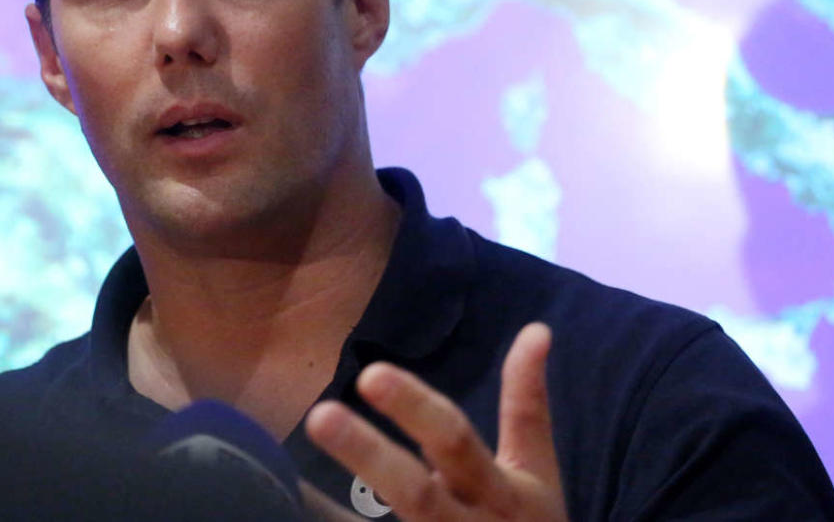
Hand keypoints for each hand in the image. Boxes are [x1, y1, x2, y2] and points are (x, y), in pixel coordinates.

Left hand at [304, 322, 567, 520]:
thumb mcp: (537, 470)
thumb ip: (528, 405)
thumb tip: (536, 329)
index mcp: (501, 492)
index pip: (455, 441)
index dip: (415, 409)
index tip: (370, 374)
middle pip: (416, 495)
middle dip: (368, 456)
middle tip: (320, 416)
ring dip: (344, 506)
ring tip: (295, 477)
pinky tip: (296, 511)